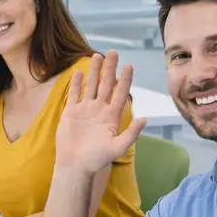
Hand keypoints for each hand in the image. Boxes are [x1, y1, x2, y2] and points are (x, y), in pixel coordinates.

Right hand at [55, 50, 145, 174]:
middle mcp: (99, 110)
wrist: (75, 165)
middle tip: (113, 52)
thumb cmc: (97, 159)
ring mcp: (85, 110)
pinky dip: (77, 83)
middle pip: (105, 84)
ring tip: (96, 55)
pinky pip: (74, 94)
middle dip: (110, 68)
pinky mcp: (71, 113)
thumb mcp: (118, 147)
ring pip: (90, 86)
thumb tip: (145, 118)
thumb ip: (131, 133)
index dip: (125, 79)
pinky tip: (79, 72)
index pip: (120, 93)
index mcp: (111, 116)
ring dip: (94, 71)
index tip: (129, 65)